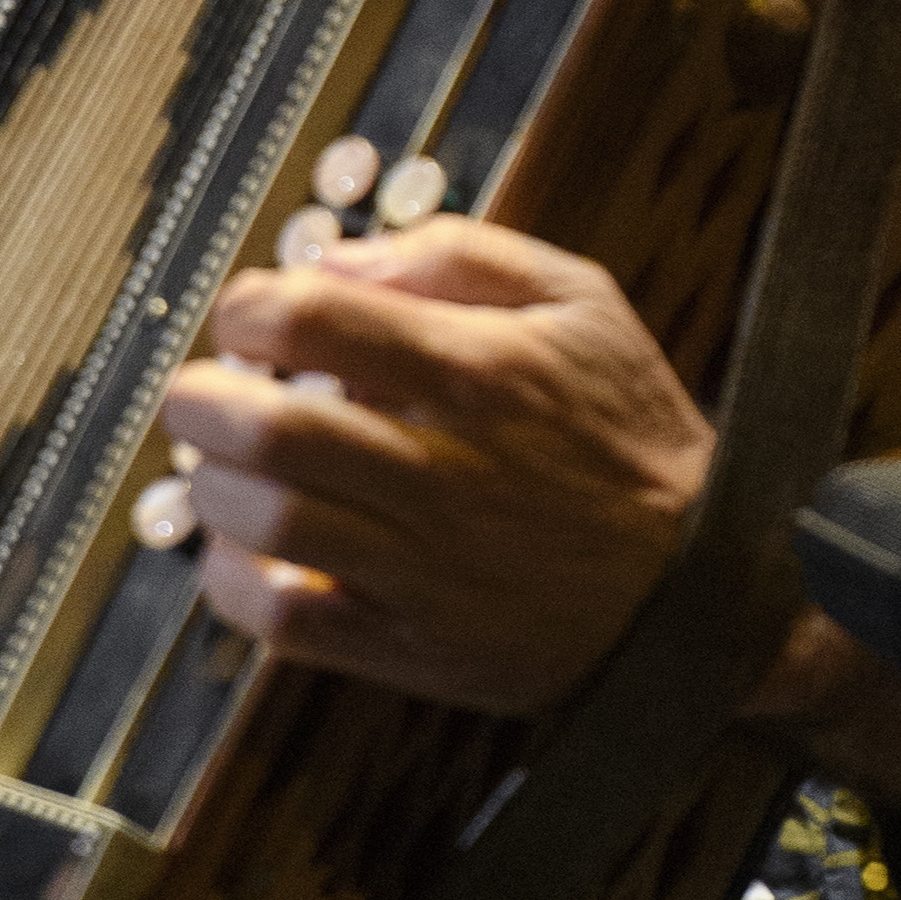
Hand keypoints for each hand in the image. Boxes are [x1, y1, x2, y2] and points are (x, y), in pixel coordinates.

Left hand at [158, 219, 714, 714]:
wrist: (700, 588)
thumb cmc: (632, 437)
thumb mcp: (581, 303)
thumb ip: (457, 254)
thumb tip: (341, 258)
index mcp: (481, 372)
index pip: (312, 317)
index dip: (248, 307)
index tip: (249, 319)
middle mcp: (446, 470)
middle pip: (269, 427)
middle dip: (201, 399)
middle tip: (200, 394)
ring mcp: (426, 566)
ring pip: (266, 522)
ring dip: (214, 485)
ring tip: (225, 468)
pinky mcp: (414, 644)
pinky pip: (286, 620)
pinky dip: (235, 583)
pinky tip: (244, 550)